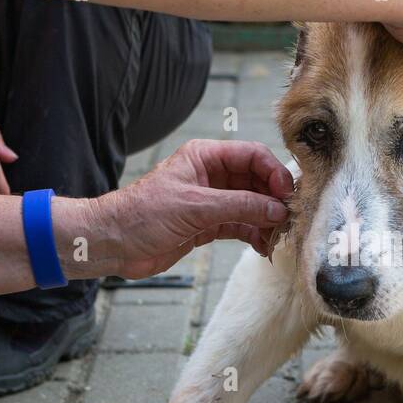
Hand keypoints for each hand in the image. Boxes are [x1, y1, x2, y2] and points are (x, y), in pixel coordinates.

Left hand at [91, 139, 292, 279]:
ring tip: (277, 237)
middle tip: (289, 219)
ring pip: (252, 206)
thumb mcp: (196, 207)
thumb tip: (277, 210)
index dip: (273, 172)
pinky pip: (241, 226)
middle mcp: (211, 176)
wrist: (113, 243)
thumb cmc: (143, 214)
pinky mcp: (208, 224)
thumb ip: (240, 206)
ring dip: (266, 221)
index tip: (286, 195)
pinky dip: (254, 235)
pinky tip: (263, 247)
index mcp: (205, 157)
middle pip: (256, 181)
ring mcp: (211, 201)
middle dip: (274, 200)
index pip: (252, 155)